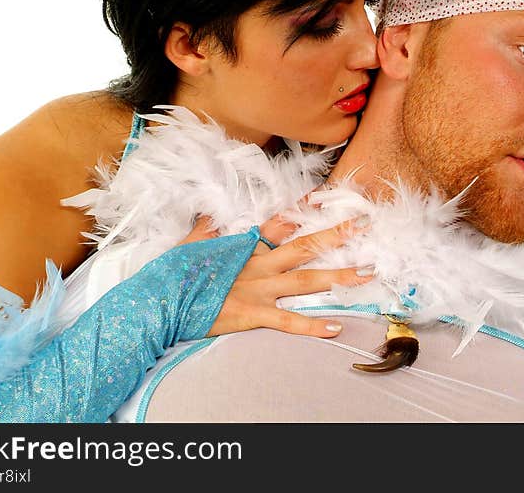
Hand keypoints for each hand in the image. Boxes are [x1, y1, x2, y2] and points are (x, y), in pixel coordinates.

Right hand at [178, 214, 371, 338]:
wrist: (156, 302)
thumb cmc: (172, 274)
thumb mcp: (190, 245)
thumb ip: (206, 229)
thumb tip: (210, 212)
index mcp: (245, 246)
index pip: (280, 222)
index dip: (304, 208)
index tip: (325, 196)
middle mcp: (258, 264)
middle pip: (305, 246)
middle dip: (336, 235)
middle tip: (364, 225)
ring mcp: (257, 288)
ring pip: (307, 280)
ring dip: (339, 276)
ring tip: (367, 272)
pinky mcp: (251, 314)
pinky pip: (288, 321)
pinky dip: (312, 326)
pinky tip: (336, 327)